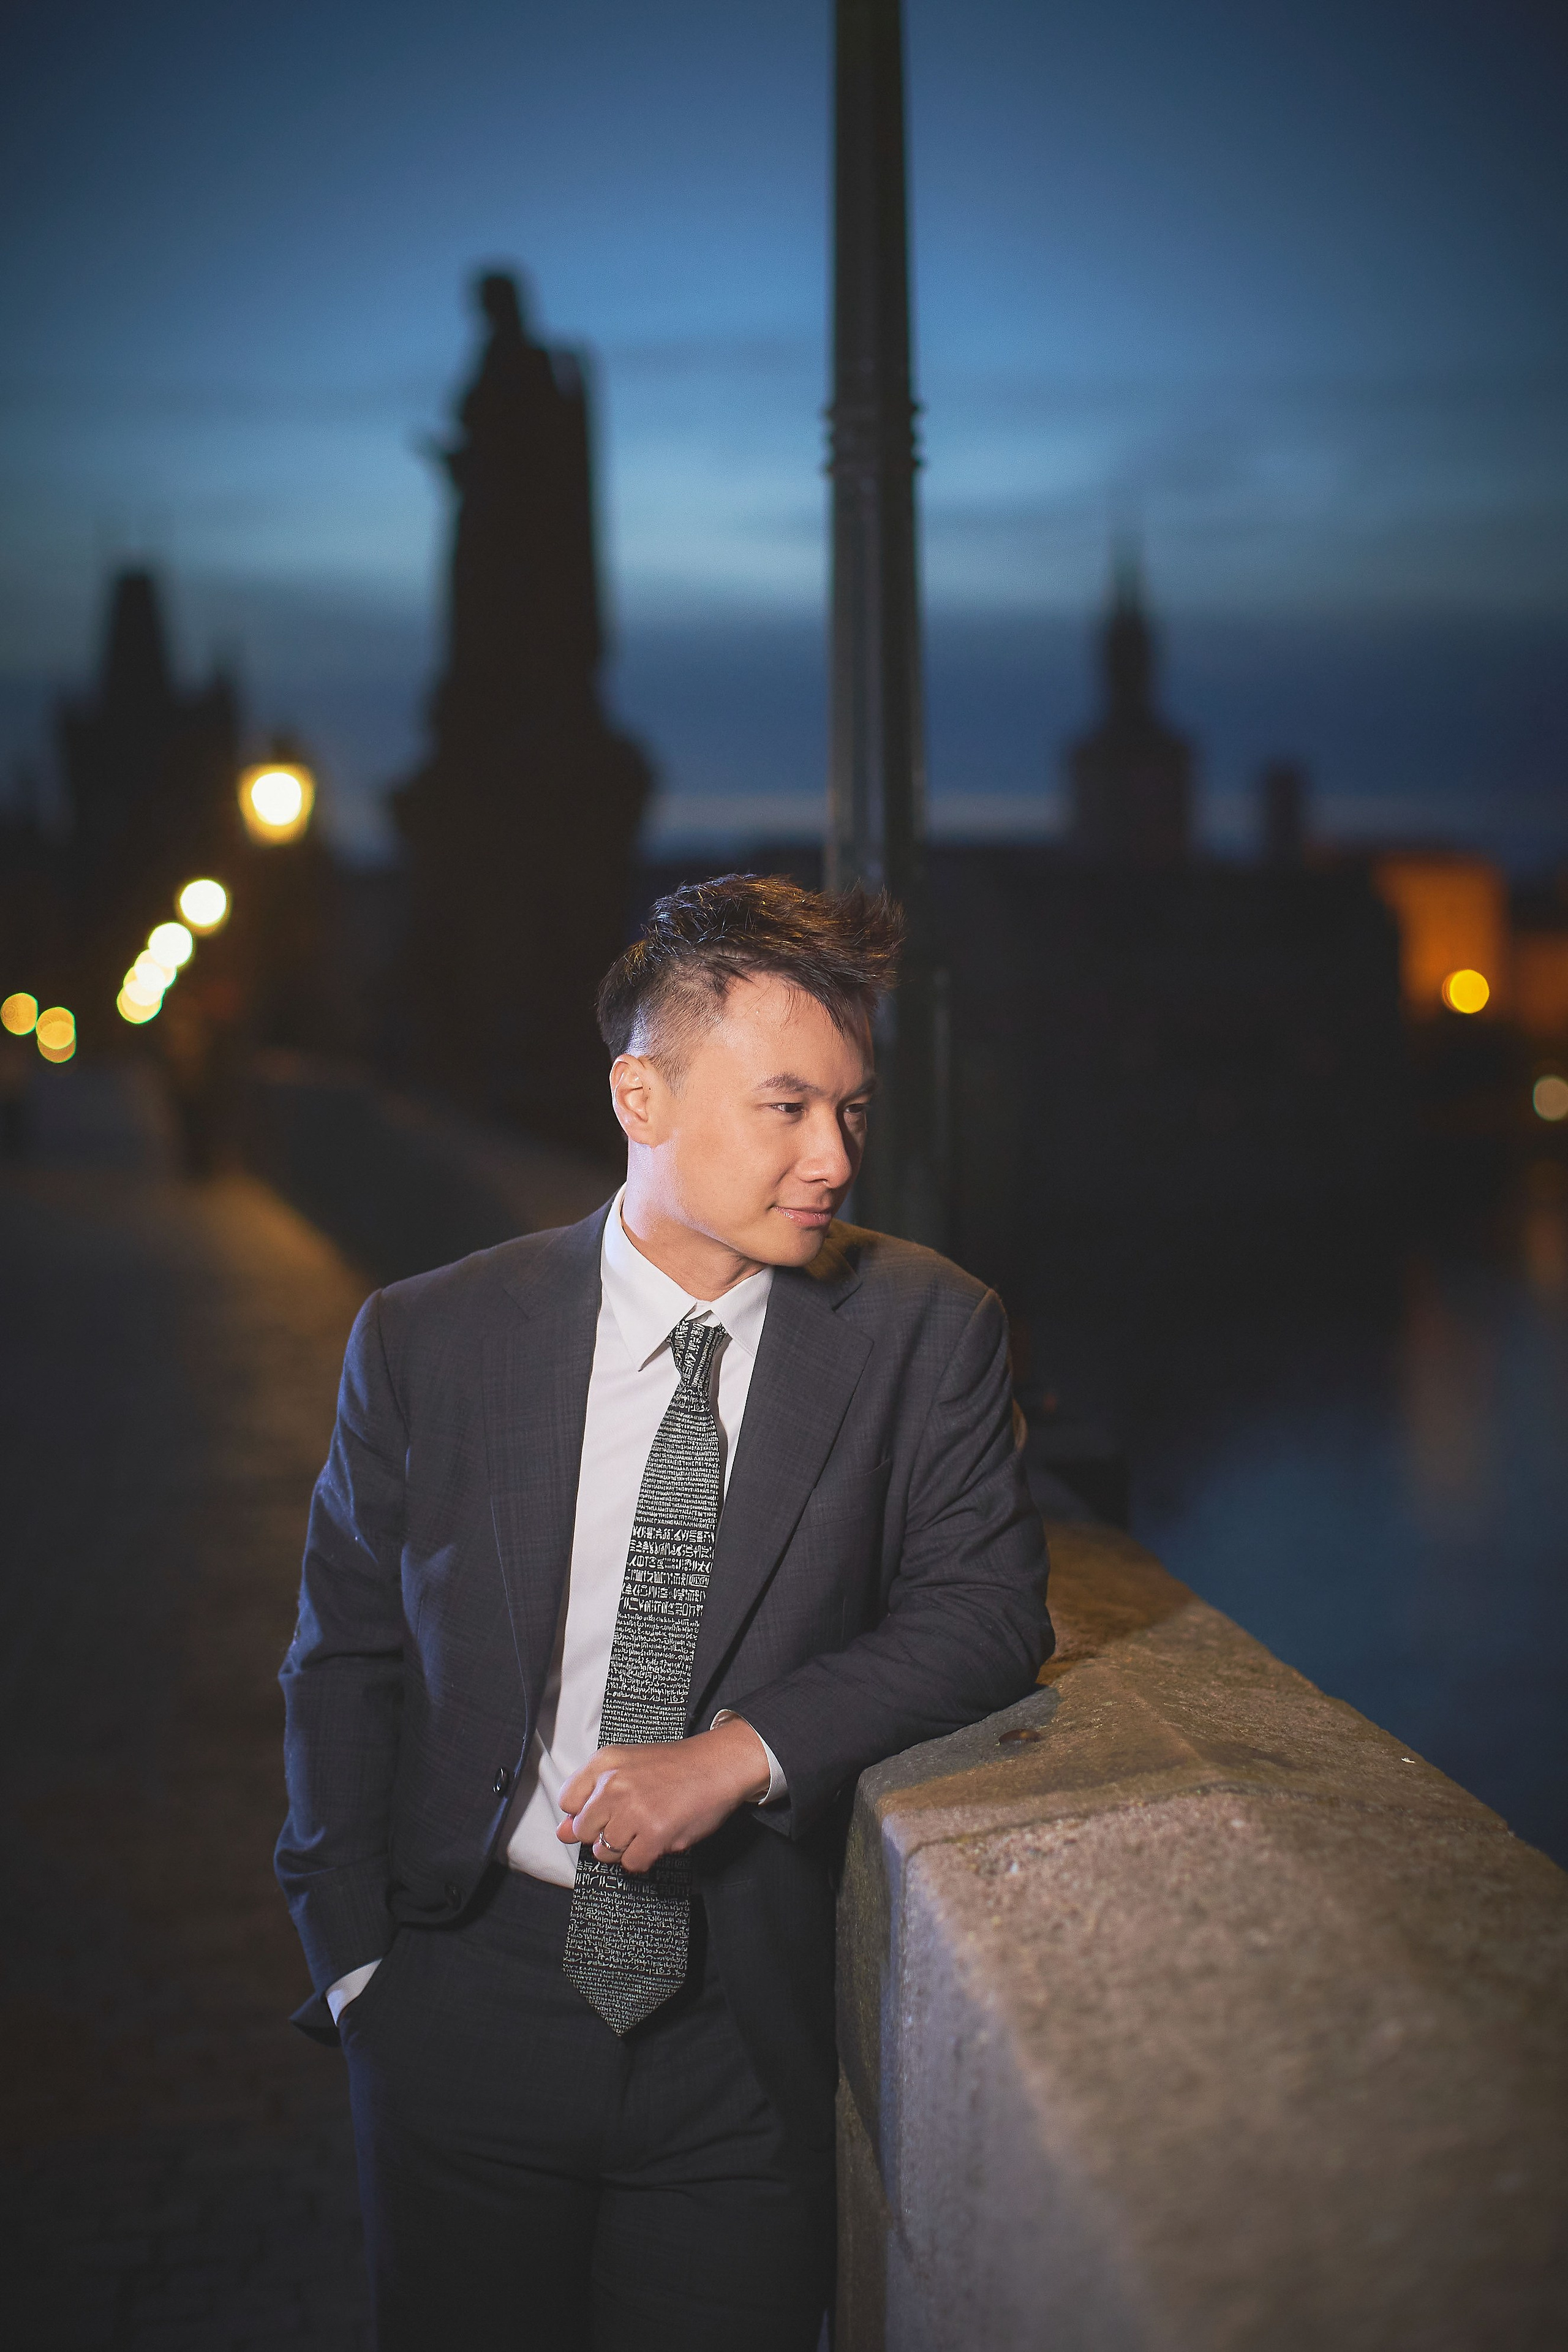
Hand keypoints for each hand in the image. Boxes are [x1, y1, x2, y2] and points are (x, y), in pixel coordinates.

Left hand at [555, 1718, 770, 1873]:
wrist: (719, 1765)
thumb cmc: (674, 1767)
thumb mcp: (627, 1766)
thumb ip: (591, 1796)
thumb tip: (563, 1832)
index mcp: (605, 1763)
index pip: (566, 1801)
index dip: (584, 1812)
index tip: (604, 1810)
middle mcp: (614, 1784)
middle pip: (583, 1831)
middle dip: (603, 1833)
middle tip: (630, 1820)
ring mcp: (634, 1810)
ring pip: (605, 1852)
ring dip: (625, 1847)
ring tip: (647, 1828)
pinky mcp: (655, 1834)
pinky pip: (631, 1864)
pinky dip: (644, 1858)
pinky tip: (658, 1838)